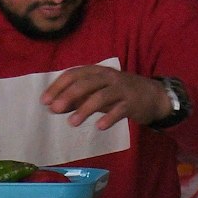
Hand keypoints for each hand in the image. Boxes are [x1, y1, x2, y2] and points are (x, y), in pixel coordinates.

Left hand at [40, 66, 170, 130]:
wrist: (153, 95)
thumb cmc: (119, 94)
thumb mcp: (96, 93)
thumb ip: (76, 99)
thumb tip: (53, 107)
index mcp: (96, 71)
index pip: (73, 74)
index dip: (58, 86)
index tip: (45, 100)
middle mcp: (108, 77)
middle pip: (85, 84)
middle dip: (68, 96)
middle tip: (55, 109)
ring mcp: (121, 89)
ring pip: (100, 96)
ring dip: (84, 109)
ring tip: (72, 123)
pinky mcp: (132, 102)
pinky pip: (120, 110)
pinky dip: (109, 118)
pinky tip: (99, 127)